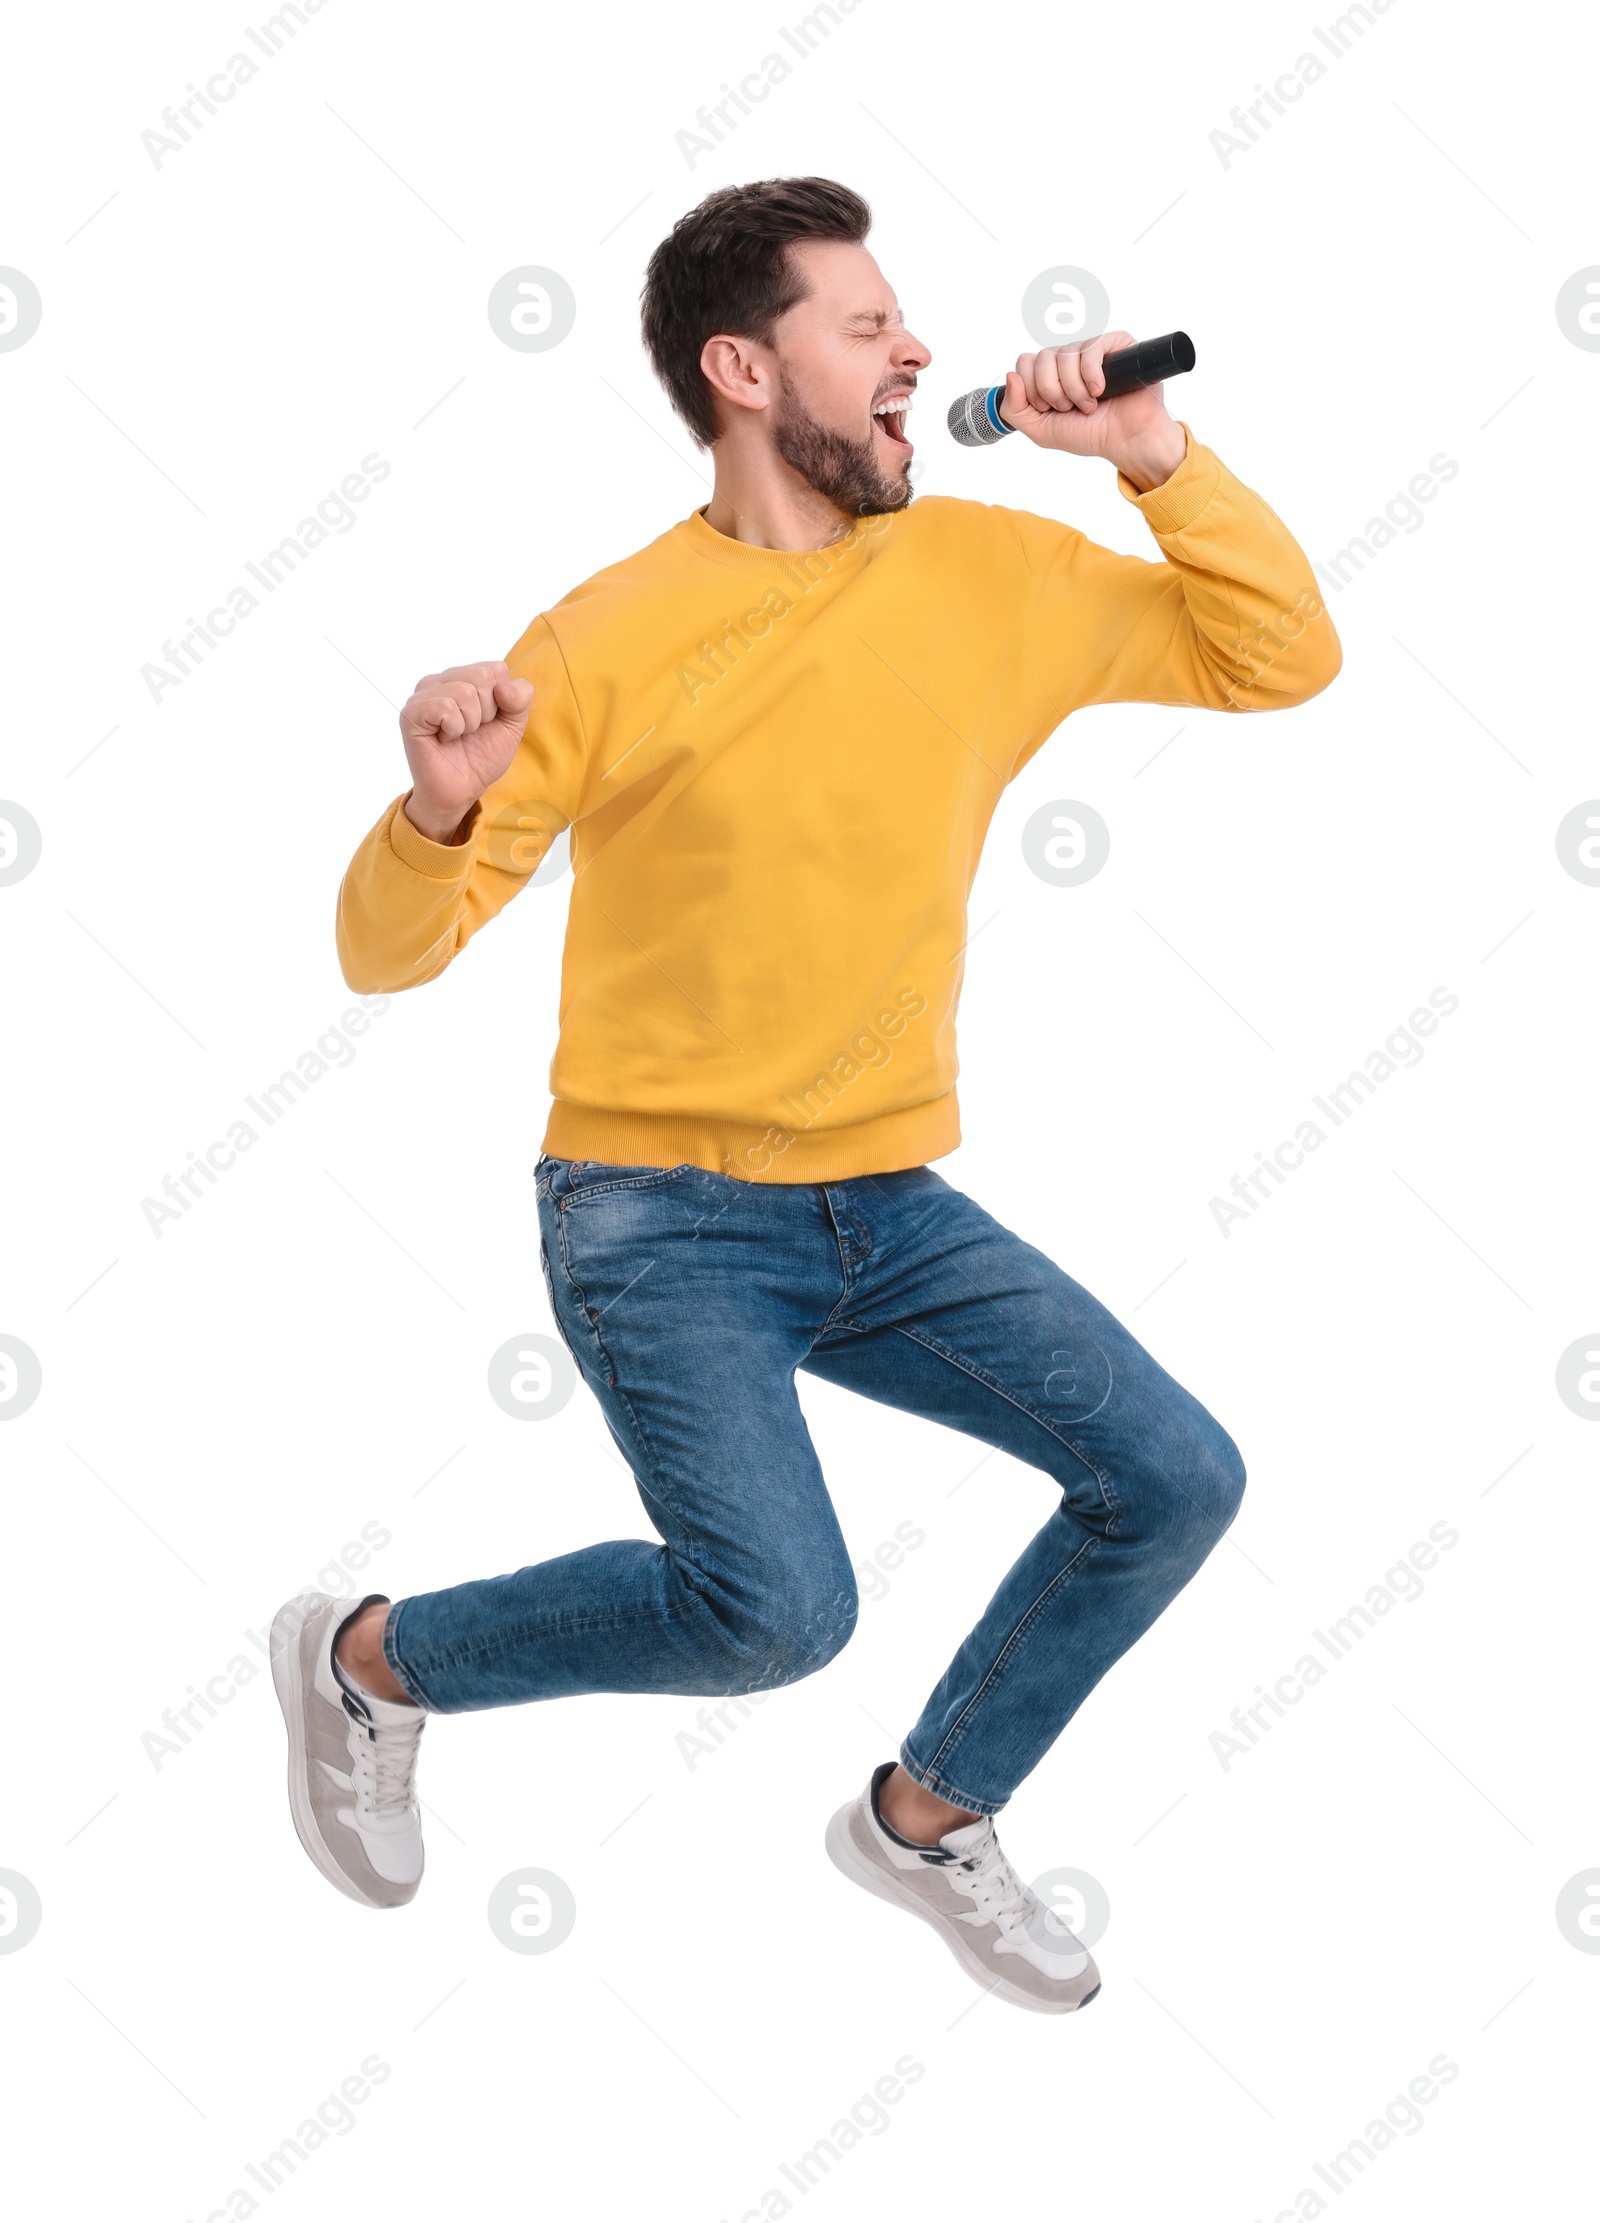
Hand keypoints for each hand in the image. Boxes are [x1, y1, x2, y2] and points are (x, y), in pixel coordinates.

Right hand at [399, 661, 532, 844]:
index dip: (501, 701)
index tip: (488, 722)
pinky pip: (445, 706)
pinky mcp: (411, 712)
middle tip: (471, 731)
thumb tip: (503, 687)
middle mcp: (440, 680)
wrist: (462, 790)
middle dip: (487, 712)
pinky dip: (454, 728)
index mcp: (463, 677)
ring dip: (470, 723)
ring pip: (465, 691)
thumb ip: (520, 699)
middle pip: (482, 676)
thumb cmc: (482, 756)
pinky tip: (444, 739)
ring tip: (457, 736)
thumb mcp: (512, 725)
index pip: (496, 669)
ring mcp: (423, 694)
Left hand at [998, 333, 1186, 490]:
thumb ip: (1014, 409)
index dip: (1032, 388)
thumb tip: (1010, 375)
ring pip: (1064, 353)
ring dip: (1074, 388)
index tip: (1048, 408)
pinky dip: (1091, 374)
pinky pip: (1091, 347)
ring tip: (1089, 405)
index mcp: (1051, 376)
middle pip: (1042, 357)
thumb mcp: (1041, 430)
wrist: (1125, 440)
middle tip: (1069, 408)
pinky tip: (1100, 391)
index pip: (1025, 363)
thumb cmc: (1089, 435)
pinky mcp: (1115, 345)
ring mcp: (1091, 351)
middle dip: (1052, 390)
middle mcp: (1069, 361)